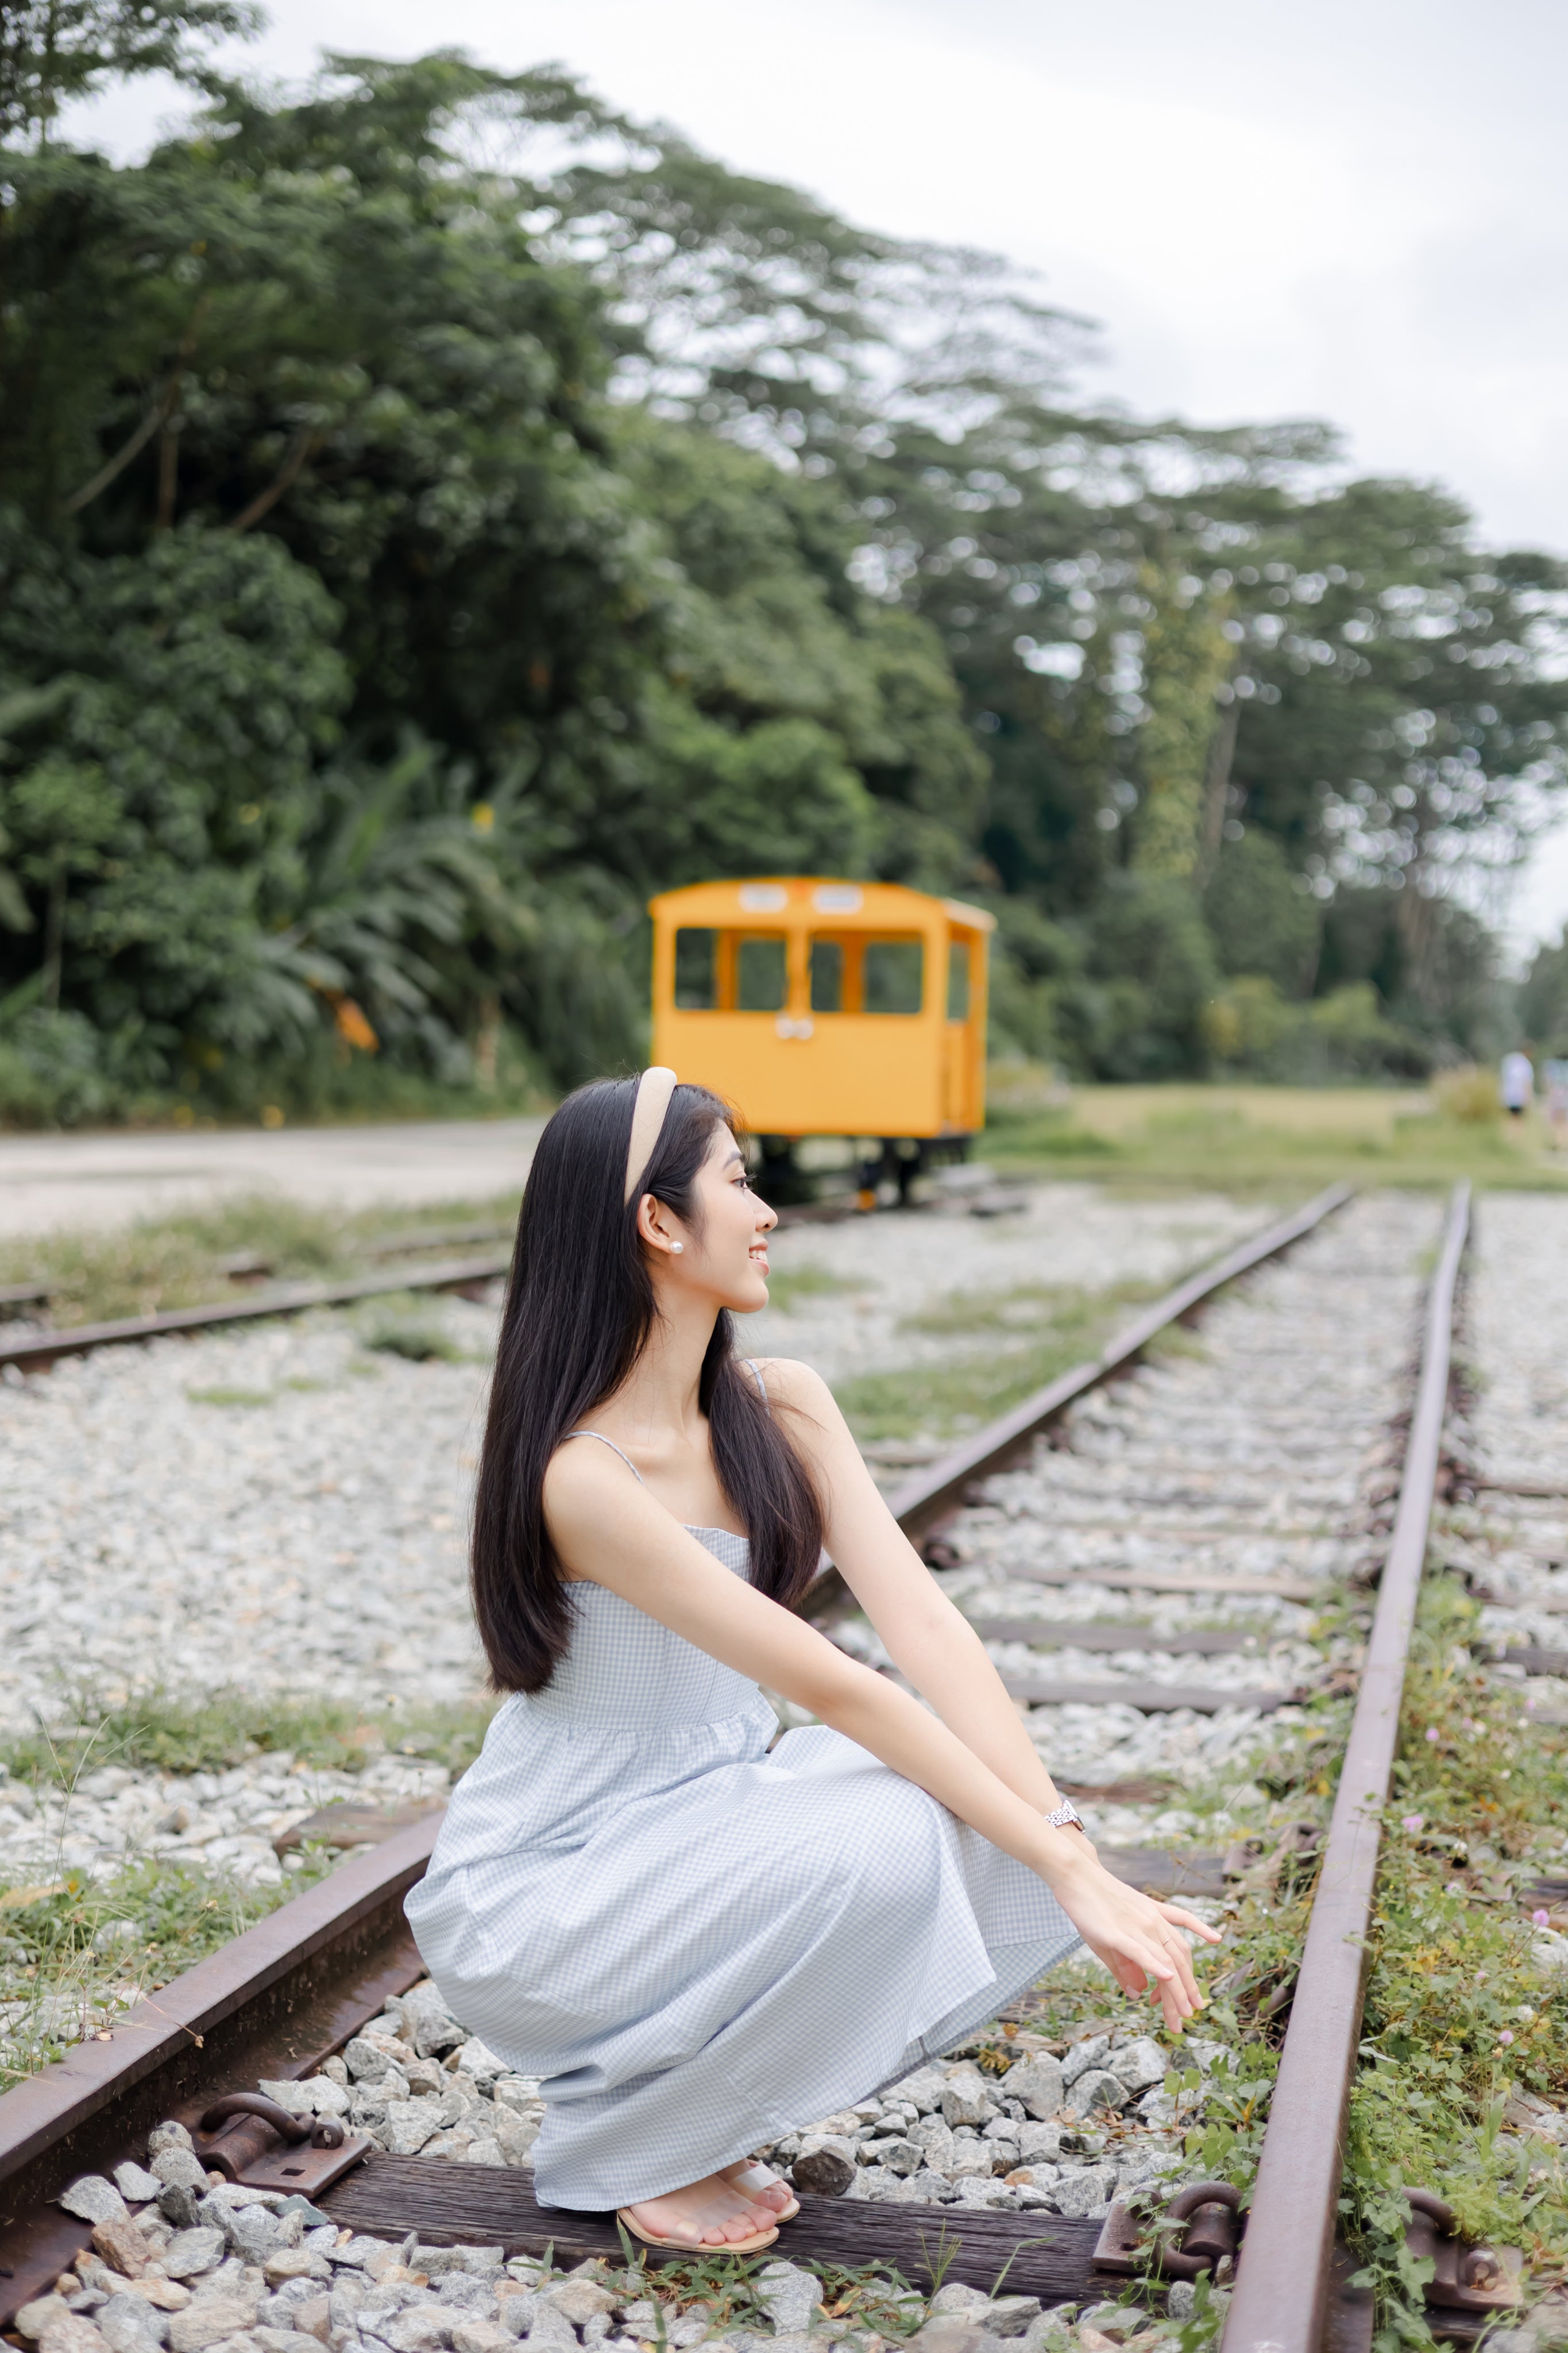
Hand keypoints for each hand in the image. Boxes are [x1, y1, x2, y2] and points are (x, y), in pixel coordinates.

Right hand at [1048, 1851, 1220, 2032]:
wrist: (1076, 1874)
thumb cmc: (1092, 1905)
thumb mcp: (1113, 1937)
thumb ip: (1125, 1966)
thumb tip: (1137, 1993)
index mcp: (1156, 1919)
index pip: (1180, 1953)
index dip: (1186, 1980)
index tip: (1183, 2004)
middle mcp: (1153, 1921)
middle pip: (1179, 1960)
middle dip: (1188, 1991)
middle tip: (1191, 2016)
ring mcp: (1137, 1924)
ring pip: (1165, 1961)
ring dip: (1176, 1991)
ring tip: (1182, 2015)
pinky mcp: (1117, 1931)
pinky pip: (1141, 1950)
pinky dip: (1156, 1964)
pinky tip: (1167, 1977)